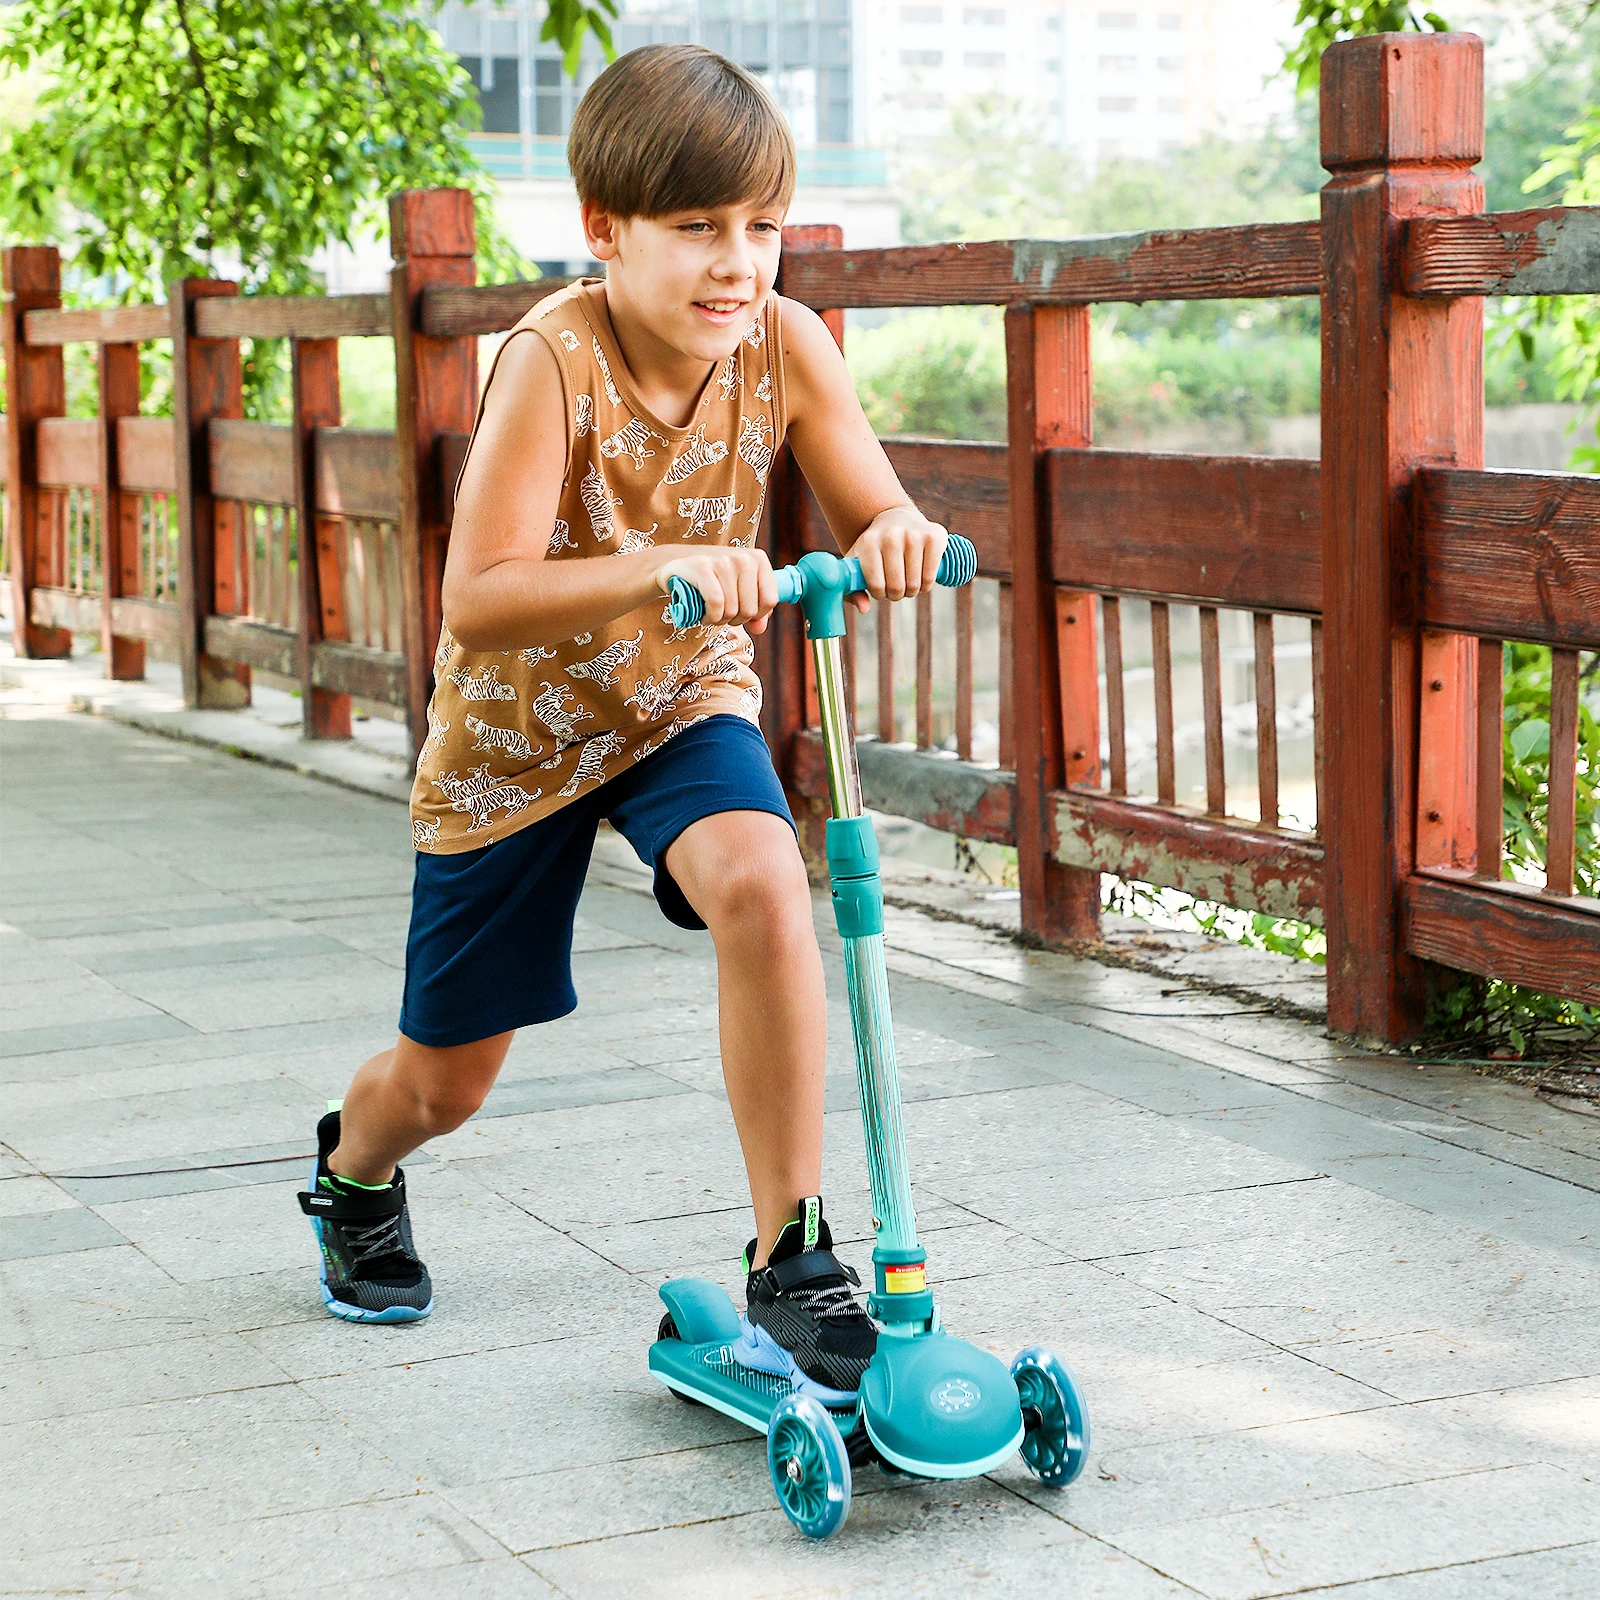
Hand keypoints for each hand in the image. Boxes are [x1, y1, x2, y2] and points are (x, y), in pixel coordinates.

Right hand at [657, 546, 779, 633]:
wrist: (677, 563)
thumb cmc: (713, 580)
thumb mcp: (739, 590)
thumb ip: (755, 610)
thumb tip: (760, 628)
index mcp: (758, 559)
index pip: (770, 600)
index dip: (756, 615)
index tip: (741, 612)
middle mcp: (743, 557)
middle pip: (750, 609)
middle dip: (735, 620)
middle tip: (722, 613)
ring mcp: (723, 561)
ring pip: (732, 610)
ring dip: (718, 620)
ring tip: (710, 613)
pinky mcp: (702, 567)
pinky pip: (716, 604)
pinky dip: (710, 617)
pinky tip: (703, 615)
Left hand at [847, 507, 947, 612]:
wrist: (896, 518)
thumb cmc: (874, 549)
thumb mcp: (857, 564)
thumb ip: (852, 589)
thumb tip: (864, 608)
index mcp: (868, 542)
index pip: (876, 585)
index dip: (879, 593)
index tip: (881, 587)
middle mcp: (891, 535)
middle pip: (897, 587)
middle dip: (896, 594)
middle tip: (895, 585)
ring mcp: (914, 534)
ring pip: (915, 585)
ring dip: (911, 590)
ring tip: (907, 579)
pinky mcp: (934, 536)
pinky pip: (930, 577)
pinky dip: (926, 584)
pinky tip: (920, 576)